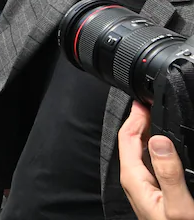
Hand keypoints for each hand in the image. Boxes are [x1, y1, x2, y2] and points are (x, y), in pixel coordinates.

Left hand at [120, 101, 193, 219]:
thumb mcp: (179, 206)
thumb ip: (168, 173)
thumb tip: (159, 140)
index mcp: (134, 180)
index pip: (127, 139)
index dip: (135, 117)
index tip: (145, 101)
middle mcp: (135, 182)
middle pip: (132, 143)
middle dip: (139, 122)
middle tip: (152, 104)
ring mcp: (144, 188)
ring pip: (141, 153)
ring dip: (148, 135)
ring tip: (157, 118)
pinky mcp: (155, 193)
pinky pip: (151, 164)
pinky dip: (157, 150)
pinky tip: (166, 147)